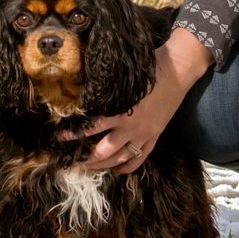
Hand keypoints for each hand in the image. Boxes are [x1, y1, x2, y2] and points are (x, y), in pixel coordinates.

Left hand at [75, 28, 213, 175]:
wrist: (178, 71)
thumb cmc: (150, 67)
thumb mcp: (123, 78)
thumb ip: (106, 90)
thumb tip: (82, 90)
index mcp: (122, 111)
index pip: (92, 128)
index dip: (75, 134)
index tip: (60, 137)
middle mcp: (132, 127)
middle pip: (104, 151)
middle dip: (86, 158)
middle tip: (72, 161)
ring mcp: (145, 134)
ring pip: (120, 158)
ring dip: (103, 166)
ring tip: (88, 168)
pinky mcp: (155, 136)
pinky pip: (141, 157)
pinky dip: (128, 167)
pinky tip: (116, 170)